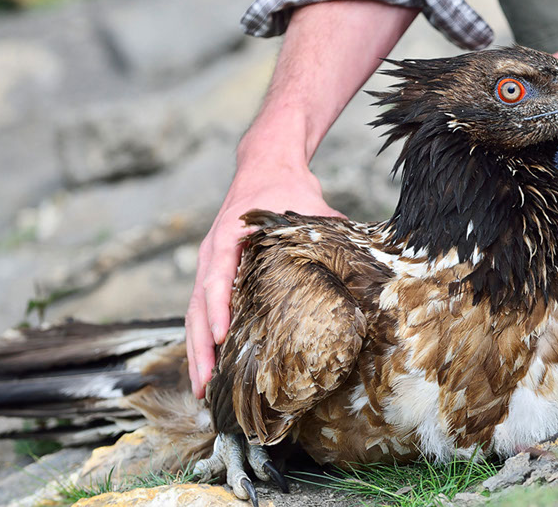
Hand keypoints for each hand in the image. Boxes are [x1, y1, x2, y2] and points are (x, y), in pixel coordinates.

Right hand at [186, 163, 342, 397]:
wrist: (268, 168)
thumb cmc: (287, 190)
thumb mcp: (307, 207)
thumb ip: (329, 230)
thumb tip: (363, 254)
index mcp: (229, 241)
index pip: (216, 279)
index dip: (218, 310)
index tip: (222, 338)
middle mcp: (212, 257)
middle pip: (197, 308)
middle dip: (199, 348)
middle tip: (204, 385)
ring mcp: (210, 267)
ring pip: (195, 315)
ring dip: (197, 352)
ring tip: (200, 389)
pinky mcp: (216, 276)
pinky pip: (203, 312)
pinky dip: (204, 340)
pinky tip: (210, 368)